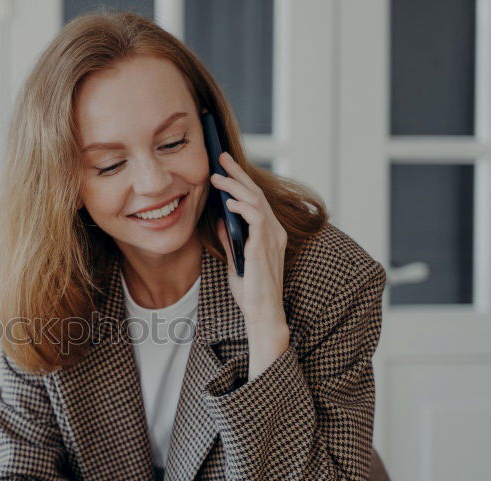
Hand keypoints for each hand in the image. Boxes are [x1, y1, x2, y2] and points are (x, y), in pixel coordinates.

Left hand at [211, 152, 289, 378]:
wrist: (261, 313)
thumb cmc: (250, 290)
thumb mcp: (236, 259)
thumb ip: (231, 239)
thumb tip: (221, 221)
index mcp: (269, 232)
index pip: (255, 199)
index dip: (240, 180)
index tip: (224, 166)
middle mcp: (274, 231)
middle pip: (256, 193)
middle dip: (238, 173)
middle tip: (220, 157)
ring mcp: (271, 238)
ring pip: (256, 201)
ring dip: (235, 186)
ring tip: (216, 177)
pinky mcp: (264, 247)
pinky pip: (256, 218)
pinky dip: (242, 206)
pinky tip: (228, 202)